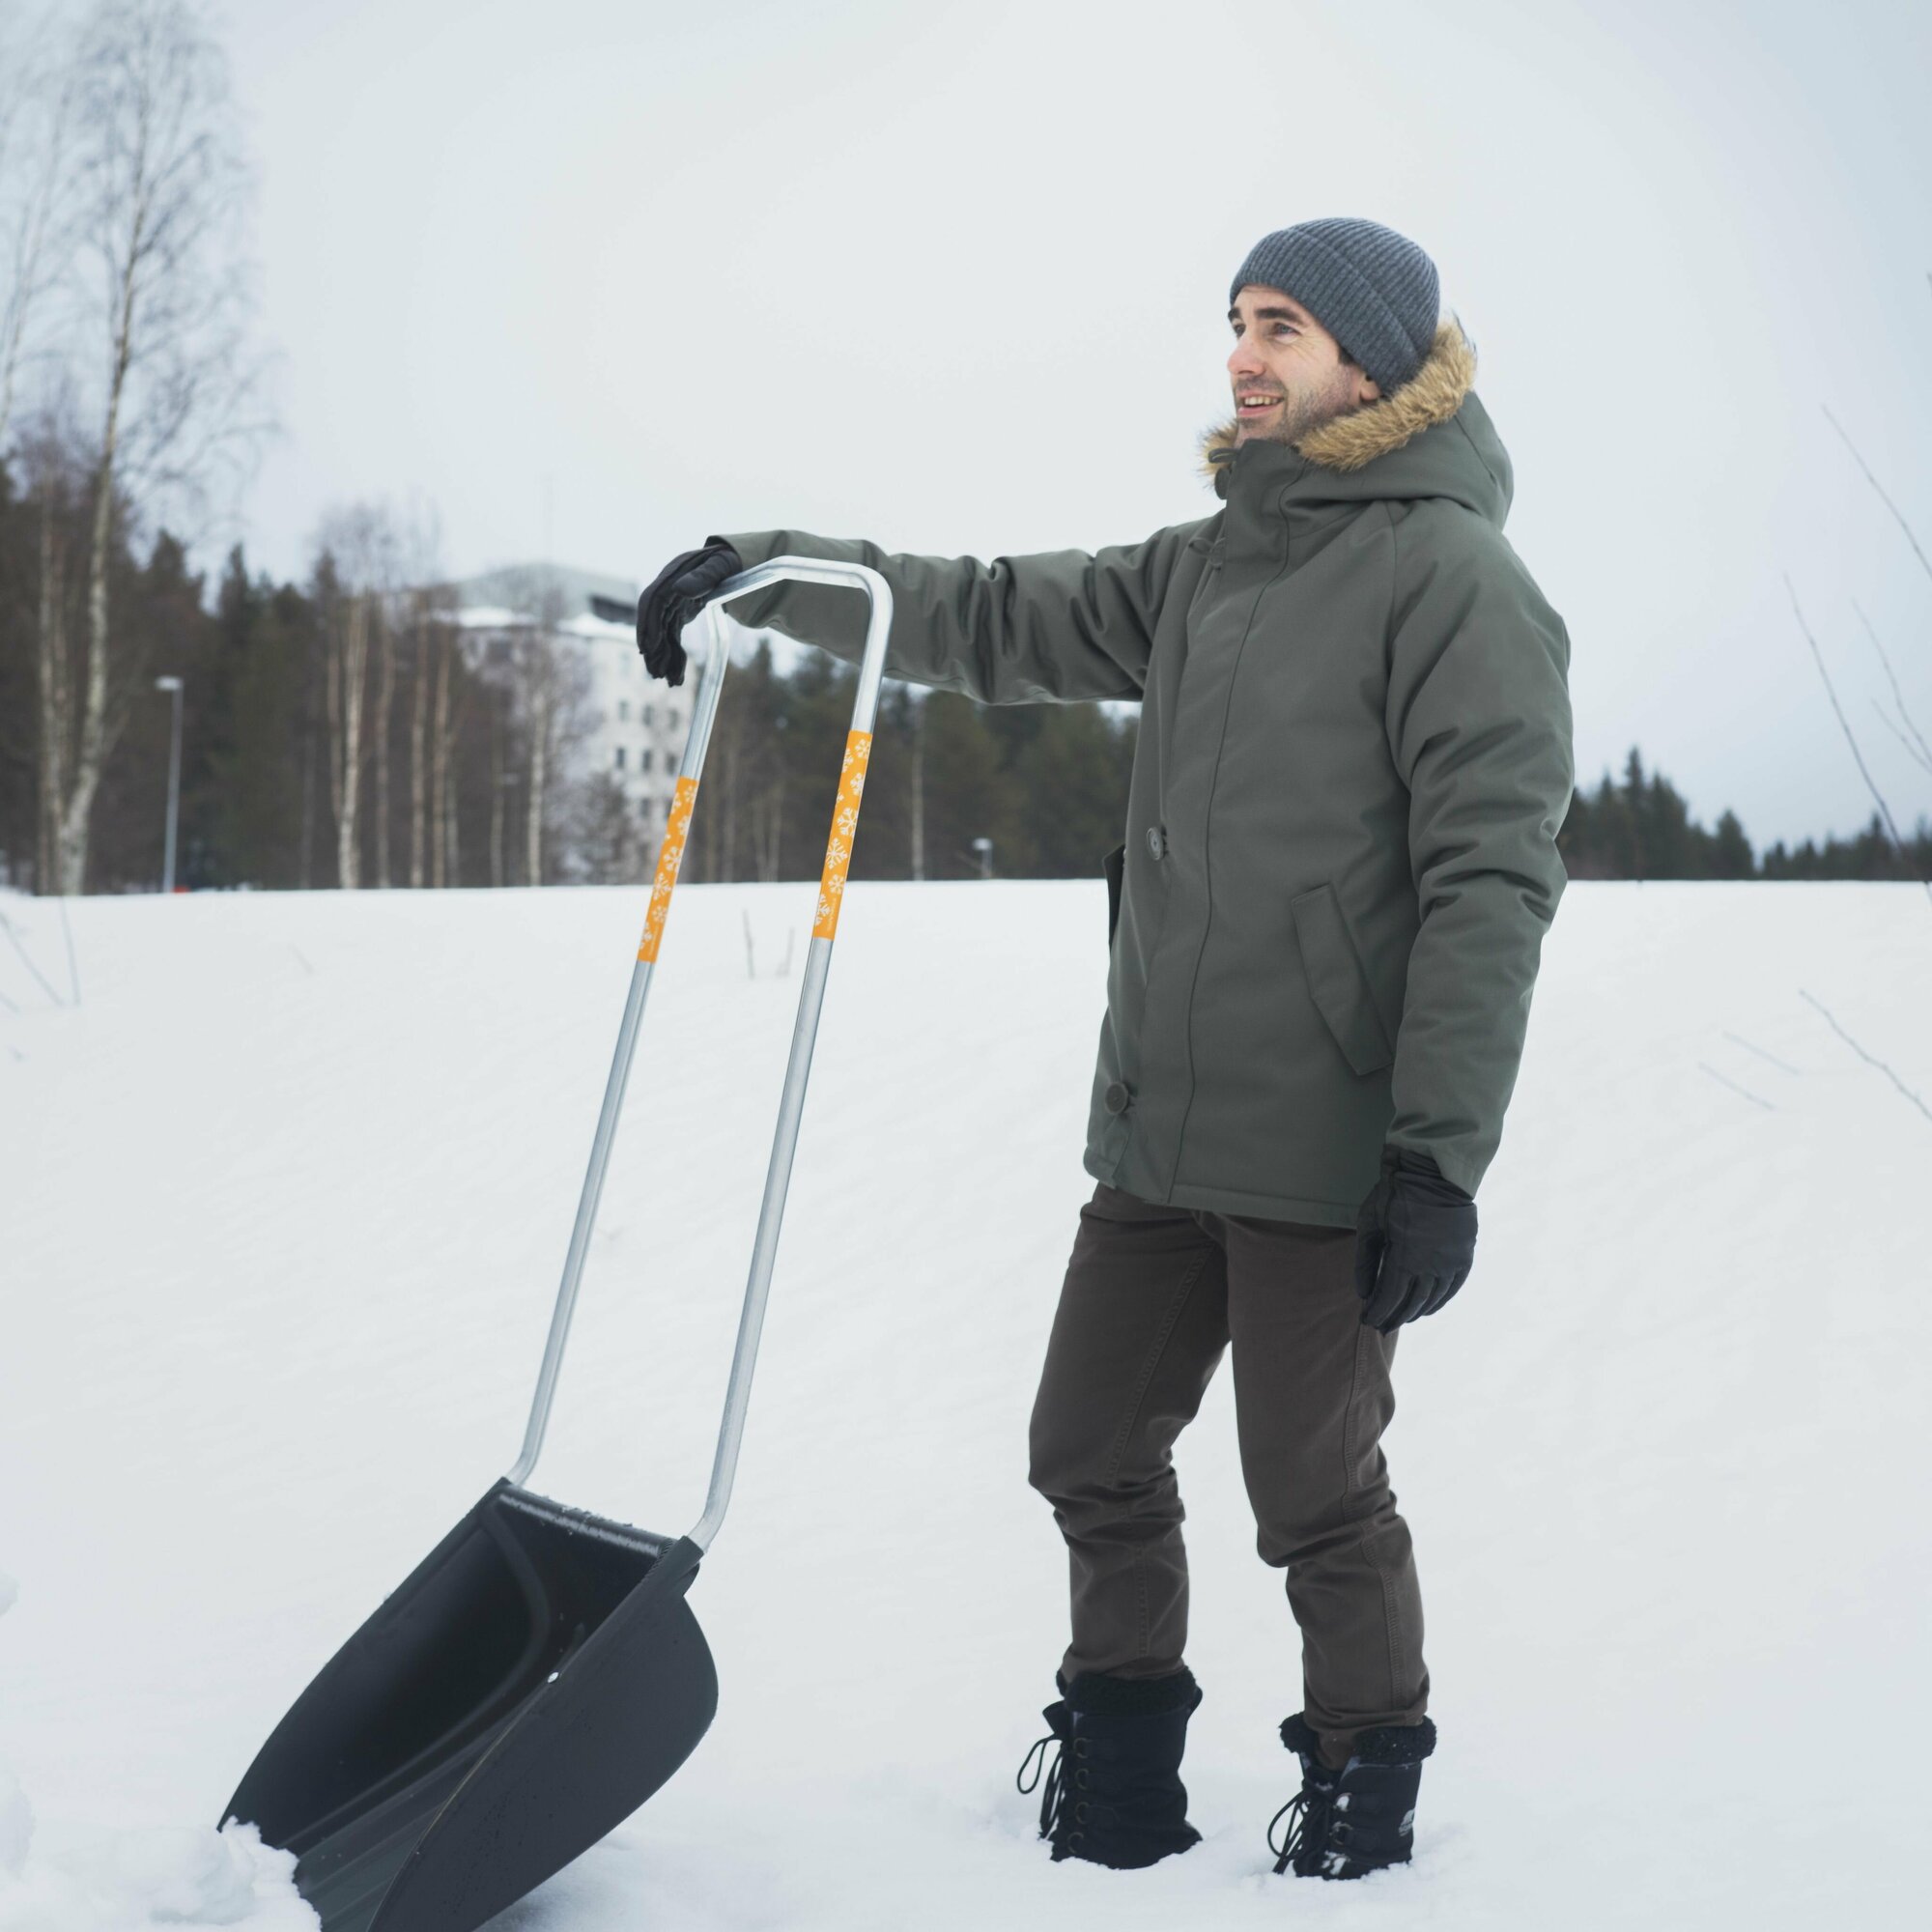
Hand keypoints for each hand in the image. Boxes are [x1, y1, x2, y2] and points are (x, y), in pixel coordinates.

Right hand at [635, 541, 740, 686]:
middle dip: (653, 647)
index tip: (647, 647)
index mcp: (675, 574)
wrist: (738, 560)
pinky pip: (673, 635)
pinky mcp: (680, 612)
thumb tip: (678, 589)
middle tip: (655, 673)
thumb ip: (704, 576)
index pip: (653, 600)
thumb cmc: (730, 561)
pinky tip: (675, 673)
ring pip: (663, 632)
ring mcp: (674, 601)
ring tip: (666, 680)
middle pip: (654, 620)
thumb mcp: (722, 565)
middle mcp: (669, 588)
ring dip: (662, 656)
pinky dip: (674, 654)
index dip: (647, 623)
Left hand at [1354, 1147, 1475, 1332]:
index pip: (1388, 1298)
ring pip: (1432, 1298)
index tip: (1367, 1320)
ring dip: (1416, 1312)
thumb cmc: (1393, 1195)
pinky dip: (1440, 1301)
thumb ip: (1364, 1261)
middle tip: (1382, 1325)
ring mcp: (1450, 1262)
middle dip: (1394, 1316)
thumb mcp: (1369, 1224)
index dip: (1377, 1312)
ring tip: (1403, 1318)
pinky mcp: (1464, 1256)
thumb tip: (1363, 1294)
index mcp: (1403, 1258)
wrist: (1432, 1172)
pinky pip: (1453, 1287)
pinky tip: (1428, 1308)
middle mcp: (1430, 1266)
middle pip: (1410, 1303)